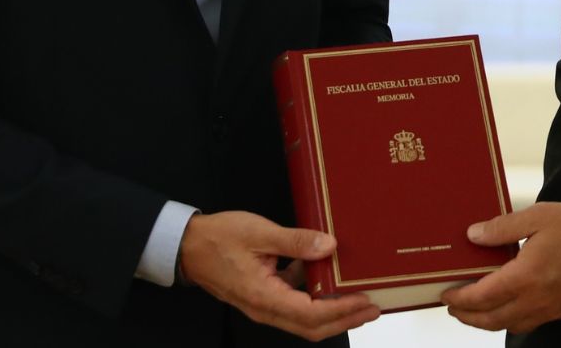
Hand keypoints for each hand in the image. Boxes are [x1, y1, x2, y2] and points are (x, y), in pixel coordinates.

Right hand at [179, 211, 379, 340]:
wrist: (187, 246)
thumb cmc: (218, 238)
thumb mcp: (259, 233)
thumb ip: (296, 242)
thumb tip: (329, 246)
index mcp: (264, 297)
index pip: (312, 313)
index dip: (342, 310)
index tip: (365, 301)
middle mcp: (265, 309)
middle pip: (312, 327)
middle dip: (345, 319)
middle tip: (373, 308)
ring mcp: (263, 306)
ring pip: (304, 319)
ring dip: (333, 313)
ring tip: (358, 297)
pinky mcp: (263, 297)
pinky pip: (293, 305)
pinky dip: (315, 299)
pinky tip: (327, 279)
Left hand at [440, 201, 560, 333]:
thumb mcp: (538, 217)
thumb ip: (502, 228)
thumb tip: (473, 235)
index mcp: (525, 277)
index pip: (481, 297)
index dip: (459, 298)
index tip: (447, 293)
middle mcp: (535, 300)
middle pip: (491, 319)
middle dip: (467, 316)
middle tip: (453, 307)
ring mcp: (550, 309)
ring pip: (509, 325)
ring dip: (487, 322)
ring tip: (476, 310)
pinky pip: (529, 324)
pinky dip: (510, 320)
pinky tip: (508, 308)